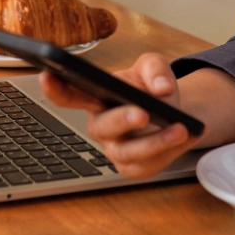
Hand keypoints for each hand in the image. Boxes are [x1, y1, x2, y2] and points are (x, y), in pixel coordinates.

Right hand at [38, 53, 201, 178]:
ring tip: (180, 128)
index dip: (55, 88)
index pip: (68, 94)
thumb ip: (155, 69)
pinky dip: (170, 151)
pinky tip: (186, 136)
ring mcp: (115, 149)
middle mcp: (100, 126)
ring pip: (128, 153)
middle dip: (122, 120)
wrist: (175, 111)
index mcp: (95, 97)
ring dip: (156, 141)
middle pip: (102, 128)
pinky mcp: (133, 167)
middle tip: (142, 113)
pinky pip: (148, 165)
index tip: (48, 75)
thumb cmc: (152, 88)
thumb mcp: (153, 67)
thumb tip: (160, 89)